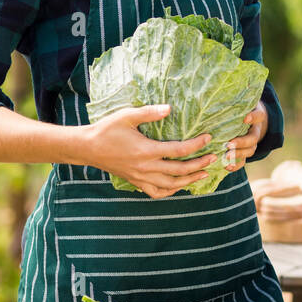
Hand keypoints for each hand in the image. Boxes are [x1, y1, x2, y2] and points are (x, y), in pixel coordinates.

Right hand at [81, 105, 215, 198]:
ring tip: (204, 173)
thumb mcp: (126, 116)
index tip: (209, 138)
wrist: (87, 148)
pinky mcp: (135, 182)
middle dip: (199, 165)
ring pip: (171, 185)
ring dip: (189, 180)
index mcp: (146, 150)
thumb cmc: (107, 129)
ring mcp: (141, 177)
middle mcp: (146, 167)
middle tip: (213, 158)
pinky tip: (179, 185)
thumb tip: (169, 108)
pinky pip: (156, 192)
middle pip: (179, 170)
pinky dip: (171, 191)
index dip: (196, 145)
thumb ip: (149, 113)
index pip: (178, 150)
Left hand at [222, 102, 267, 171]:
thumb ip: (226, 100)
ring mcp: (251, 142)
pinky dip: (236, 165)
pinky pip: (244, 161)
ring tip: (226, 156)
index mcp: (255, 115)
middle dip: (242, 142)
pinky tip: (226, 166)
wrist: (245, 119)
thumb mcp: (235, 101)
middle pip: (253, 138)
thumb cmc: (235, 107)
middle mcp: (254, 130)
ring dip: (238, 155)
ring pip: (250, 150)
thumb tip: (205, 94)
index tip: (245, 118)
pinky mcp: (245, 152)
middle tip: (229, 144)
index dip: (253, 117)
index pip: (259, 115)